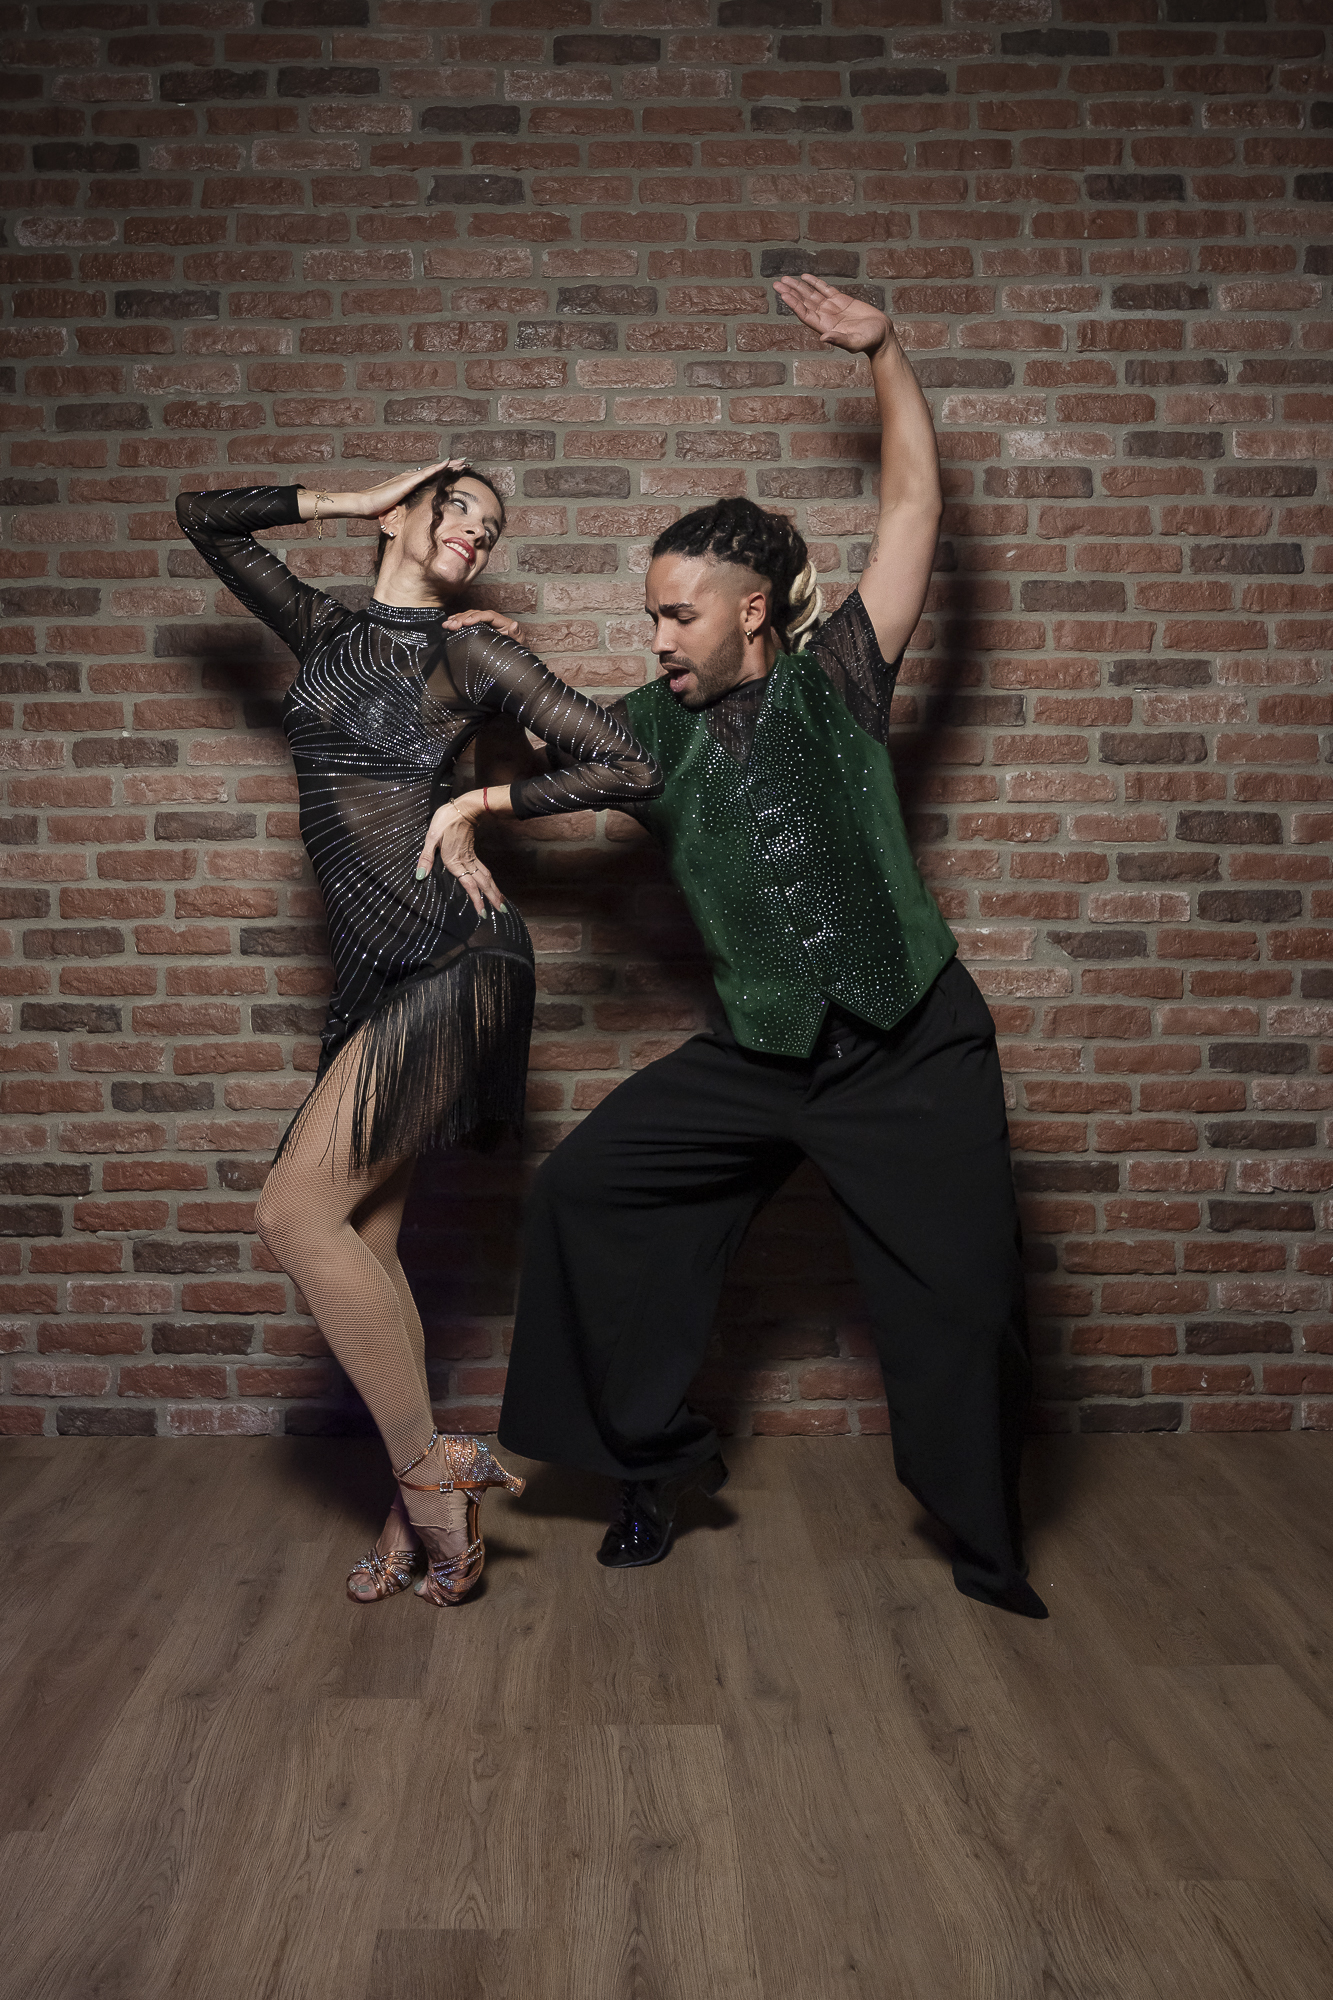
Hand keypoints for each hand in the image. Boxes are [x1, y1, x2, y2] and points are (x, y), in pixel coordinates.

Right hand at [350, 459, 467, 519]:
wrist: (366, 505)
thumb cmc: (378, 509)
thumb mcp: (398, 509)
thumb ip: (407, 509)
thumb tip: (414, 519)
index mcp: (410, 484)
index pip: (431, 477)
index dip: (445, 474)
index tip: (458, 472)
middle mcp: (411, 477)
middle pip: (435, 471)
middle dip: (451, 466)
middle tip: (466, 463)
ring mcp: (409, 478)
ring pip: (434, 470)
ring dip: (449, 465)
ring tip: (463, 462)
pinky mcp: (407, 482)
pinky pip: (426, 474)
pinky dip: (437, 469)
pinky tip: (448, 464)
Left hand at [414, 799, 506, 916]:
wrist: (464, 806)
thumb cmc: (446, 820)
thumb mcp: (432, 837)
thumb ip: (426, 857)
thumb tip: (420, 876)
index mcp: (455, 861)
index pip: (469, 884)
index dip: (476, 899)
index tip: (483, 912)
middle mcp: (465, 861)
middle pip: (483, 882)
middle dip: (492, 897)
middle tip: (502, 911)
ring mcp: (471, 857)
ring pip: (486, 877)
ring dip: (494, 890)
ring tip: (501, 902)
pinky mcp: (472, 852)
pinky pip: (483, 870)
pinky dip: (489, 880)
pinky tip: (490, 884)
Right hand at [439, 606, 521, 641]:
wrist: (515, 657)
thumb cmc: (517, 649)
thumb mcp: (520, 643)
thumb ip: (518, 635)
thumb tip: (515, 625)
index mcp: (502, 622)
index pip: (487, 615)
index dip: (476, 617)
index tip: (466, 622)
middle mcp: (492, 620)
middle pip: (475, 614)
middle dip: (462, 618)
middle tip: (451, 625)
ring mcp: (485, 624)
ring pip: (469, 616)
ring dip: (457, 620)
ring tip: (446, 625)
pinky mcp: (479, 629)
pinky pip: (467, 622)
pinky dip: (458, 622)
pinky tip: (449, 623)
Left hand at [773, 274, 891, 357]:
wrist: (882, 334)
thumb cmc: (869, 341)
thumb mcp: (854, 342)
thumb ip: (839, 340)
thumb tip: (824, 337)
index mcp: (825, 327)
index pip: (805, 314)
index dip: (793, 304)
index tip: (783, 294)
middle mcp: (825, 317)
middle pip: (804, 302)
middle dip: (791, 292)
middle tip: (777, 283)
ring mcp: (832, 308)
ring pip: (812, 295)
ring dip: (799, 287)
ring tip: (786, 278)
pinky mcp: (841, 300)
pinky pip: (825, 289)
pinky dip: (815, 282)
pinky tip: (805, 277)